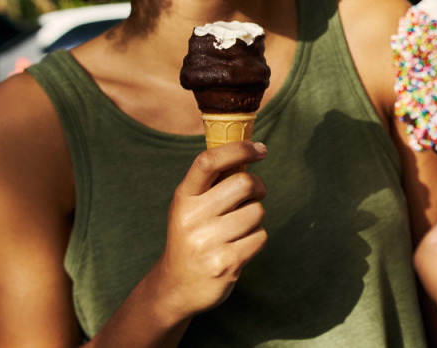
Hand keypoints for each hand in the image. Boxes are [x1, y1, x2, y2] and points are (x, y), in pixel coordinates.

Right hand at [148, 141, 269, 321]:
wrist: (176, 287)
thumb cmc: (191, 237)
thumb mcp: (191, 207)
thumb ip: (213, 183)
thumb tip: (249, 150)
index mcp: (184, 198)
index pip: (208, 161)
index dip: (238, 148)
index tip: (260, 149)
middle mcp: (192, 218)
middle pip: (244, 183)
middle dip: (258, 187)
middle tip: (254, 194)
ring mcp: (208, 242)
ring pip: (257, 212)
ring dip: (256, 217)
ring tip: (238, 228)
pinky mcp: (225, 263)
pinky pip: (260, 237)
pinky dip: (256, 239)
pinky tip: (239, 246)